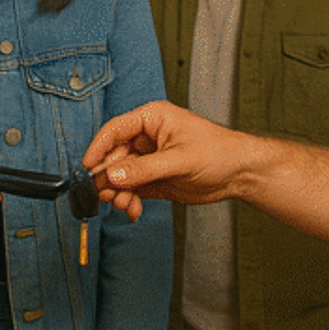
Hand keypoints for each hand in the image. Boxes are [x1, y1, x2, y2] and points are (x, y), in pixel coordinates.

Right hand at [85, 101, 243, 219]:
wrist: (239, 173)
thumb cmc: (218, 152)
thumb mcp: (180, 159)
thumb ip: (145, 169)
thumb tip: (113, 174)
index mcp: (152, 119)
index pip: (115, 130)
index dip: (99, 148)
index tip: (88, 166)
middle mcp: (146, 138)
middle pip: (114, 157)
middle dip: (109, 178)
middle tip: (106, 195)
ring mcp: (149, 160)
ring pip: (120, 176)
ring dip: (119, 193)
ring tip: (125, 205)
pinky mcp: (153, 179)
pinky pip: (132, 190)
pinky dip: (129, 201)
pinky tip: (134, 210)